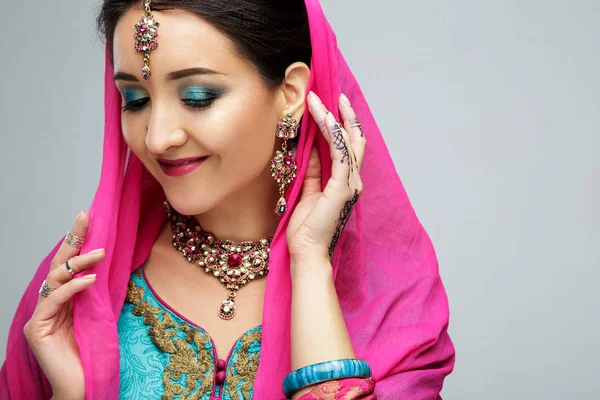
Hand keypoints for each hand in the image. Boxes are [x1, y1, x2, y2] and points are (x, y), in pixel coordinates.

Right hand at [23, 211, 103, 398]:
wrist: (84, 383)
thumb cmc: (93, 351)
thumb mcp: (99, 314)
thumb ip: (96, 291)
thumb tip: (108, 263)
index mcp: (64, 299)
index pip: (68, 264)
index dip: (76, 240)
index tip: (88, 216)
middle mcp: (49, 303)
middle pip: (57, 264)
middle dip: (71, 239)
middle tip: (85, 218)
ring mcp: (41, 315)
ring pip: (55, 278)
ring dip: (78, 263)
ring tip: (99, 253)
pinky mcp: (38, 328)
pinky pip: (54, 300)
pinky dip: (73, 288)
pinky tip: (90, 280)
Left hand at [286, 92, 365, 265]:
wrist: (307, 250)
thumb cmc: (306, 226)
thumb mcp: (308, 190)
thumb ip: (314, 170)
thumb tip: (312, 148)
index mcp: (345, 181)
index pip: (347, 146)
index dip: (341, 124)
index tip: (330, 105)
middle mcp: (352, 180)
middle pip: (354, 140)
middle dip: (344, 115)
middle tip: (333, 94)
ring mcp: (350, 183)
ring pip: (347, 142)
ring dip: (332, 119)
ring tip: (318, 101)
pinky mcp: (342, 187)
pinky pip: (340, 154)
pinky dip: (334, 135)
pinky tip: (325, 119)